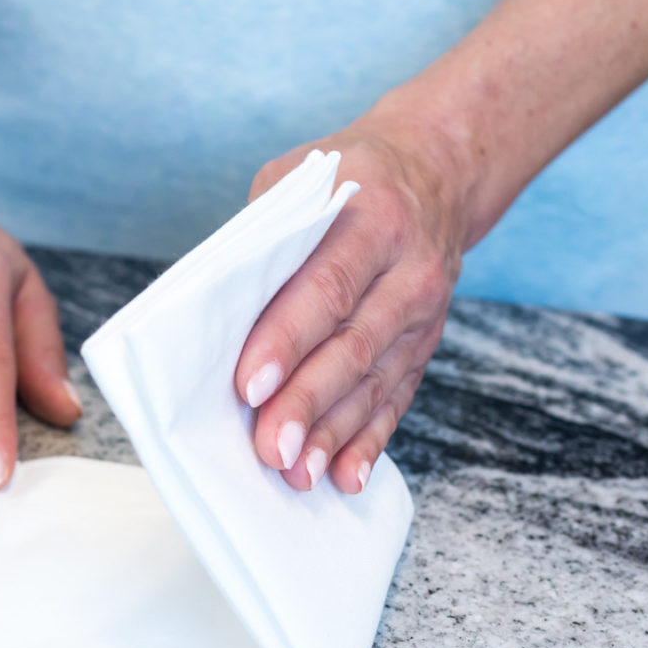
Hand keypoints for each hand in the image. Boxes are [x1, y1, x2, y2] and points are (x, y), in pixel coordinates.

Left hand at [235, 113, 472, 492]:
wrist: (437, 170)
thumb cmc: (348, 178)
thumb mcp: (298, 180)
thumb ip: (260, 239)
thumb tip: (211, 314)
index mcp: (371, 218)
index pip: (325, 287)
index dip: (286, 340)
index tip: (250, 386)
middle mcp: (407, 270)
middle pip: (352, 345)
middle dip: (307, 402)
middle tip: (271, 448)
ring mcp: (422, 313)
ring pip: (375, 382)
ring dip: (334, 434)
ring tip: (298, 474)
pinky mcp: (424, 345)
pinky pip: (397, 400)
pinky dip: (370, 442)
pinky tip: (345, 477)